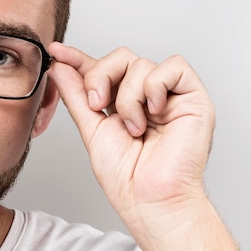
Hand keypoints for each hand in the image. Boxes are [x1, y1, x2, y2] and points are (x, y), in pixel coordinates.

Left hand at [47, 43, 215, 242]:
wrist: (148, 198)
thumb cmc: (125, 175)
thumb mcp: (91, 128)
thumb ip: (76, 95)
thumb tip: (61, 67)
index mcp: (121, 102)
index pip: (101, 70)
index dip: (78, 58)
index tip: (57, 52)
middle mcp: (146, 95)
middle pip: (120, 57)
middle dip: (100, 76)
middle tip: (97, 104)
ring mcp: (169, 95)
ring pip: (141, 63)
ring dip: (128, 97)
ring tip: (134, 127)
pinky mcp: (193, 96)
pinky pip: (173, 66)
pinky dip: (155, 87)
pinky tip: (154, 112)